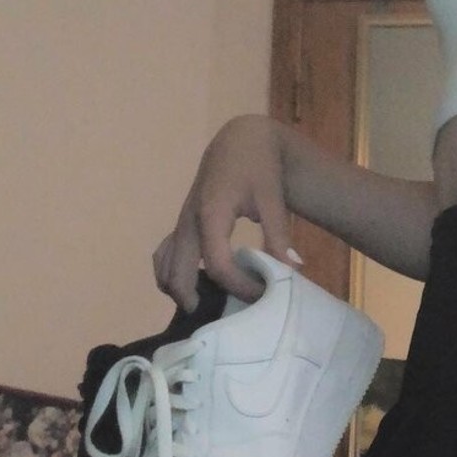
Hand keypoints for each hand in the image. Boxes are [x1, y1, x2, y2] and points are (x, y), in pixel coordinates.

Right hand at [154, 115, 297, 310]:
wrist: (241, 141)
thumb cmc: (258, 168)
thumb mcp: (273, 200)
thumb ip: (279, 236)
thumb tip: (293, 270)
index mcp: (211, 215)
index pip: (219, 266)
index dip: (241, 287)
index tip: (263, 294)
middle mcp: (188, 221)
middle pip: (178, 274)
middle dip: (197, 299)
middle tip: (225, 316)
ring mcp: (181, 222)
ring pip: (164, 265)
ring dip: (179, 289)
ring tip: (208, 302)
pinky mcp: (182, 222)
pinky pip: (166, 254)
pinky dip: (175, 274)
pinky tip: (198, 284)